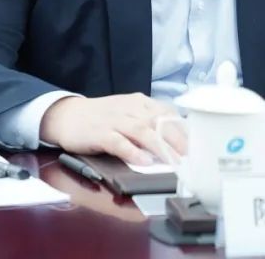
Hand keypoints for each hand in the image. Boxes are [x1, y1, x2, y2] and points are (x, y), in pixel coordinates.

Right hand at [40, 93, 183, 164]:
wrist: (66, 115)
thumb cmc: (101, 118)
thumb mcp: (127, 114)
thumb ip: (148, 124)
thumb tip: (175, 141)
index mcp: (139, 102)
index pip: (167, 113)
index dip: (183, 129)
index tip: (198, 144)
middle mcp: (129, 108)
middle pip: (158, 121)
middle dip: (177, 139)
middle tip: (192, 156)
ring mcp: (113, 120)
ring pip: (141, 130)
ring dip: (160, 146)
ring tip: (174, 160)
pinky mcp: (99, 133)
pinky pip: (118, 142)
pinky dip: (132, 151)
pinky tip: (144, 162)